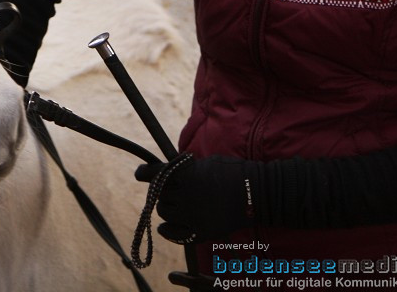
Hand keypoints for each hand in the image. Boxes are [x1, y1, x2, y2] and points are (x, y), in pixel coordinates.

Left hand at [135, 154, 258, 242]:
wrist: (257, 193)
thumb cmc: (234, 172)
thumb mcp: (208, 162)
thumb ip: (186, 167)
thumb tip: (169, 170)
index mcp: (187, 175)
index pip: (156, 174)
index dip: (145, 173)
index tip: (139, 173)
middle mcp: (186, 196)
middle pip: (159, 195)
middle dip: (162, 191)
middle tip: (170, 189)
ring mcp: (193, 215)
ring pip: (164, 213)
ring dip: (166, 208)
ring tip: (177, 204)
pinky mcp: (201, 232)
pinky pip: (173, 234)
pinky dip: (166, 230)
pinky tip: (165, 226)